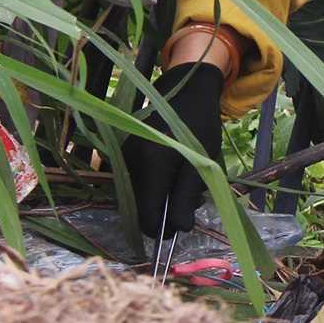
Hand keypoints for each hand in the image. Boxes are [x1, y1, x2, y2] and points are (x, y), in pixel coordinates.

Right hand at [124, 62, 225, 237]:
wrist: (185, 90)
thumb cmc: (199, 124)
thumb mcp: (202, 161)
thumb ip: (187, 196)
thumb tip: (180, 228)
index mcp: (150, 164)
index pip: (146, 213)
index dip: (161, 228)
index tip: (178, 232)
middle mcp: (128, 162)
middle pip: (140, 206)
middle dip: (165, 213)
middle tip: (192, 204)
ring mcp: (121, 157)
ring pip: (138, 195)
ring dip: (161, 199)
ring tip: (189, 188)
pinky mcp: (122, 154)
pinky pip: (136, 181)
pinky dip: (154, 186)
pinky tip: (174, 177)